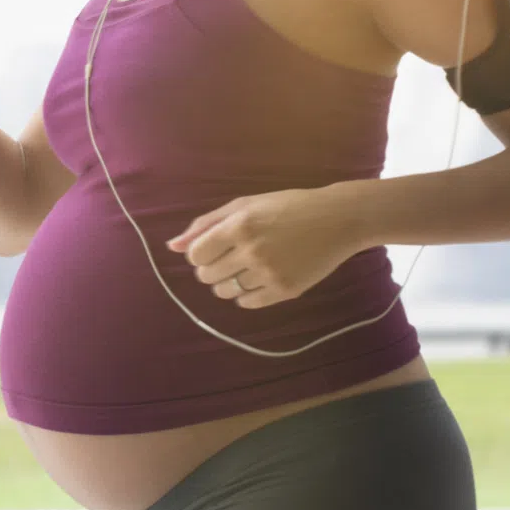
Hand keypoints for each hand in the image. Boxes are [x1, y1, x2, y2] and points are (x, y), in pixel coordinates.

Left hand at [164, 187, 360, 309]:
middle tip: (231, 258)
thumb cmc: (286, 207)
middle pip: (207, 276)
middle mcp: (251, 251)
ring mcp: (269, 273)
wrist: (337, 219)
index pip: (196, 256)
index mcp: (239, 225)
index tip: (213, 250)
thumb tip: (172, 247)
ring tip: (245, 268)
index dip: (199, 255)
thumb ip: (205, 224)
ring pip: (226, 292)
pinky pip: (248, 303)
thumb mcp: (244, 205)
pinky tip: (257, 279)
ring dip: (227, 284)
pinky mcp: (286, 290)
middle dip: (212, 269)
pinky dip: (246, 296)